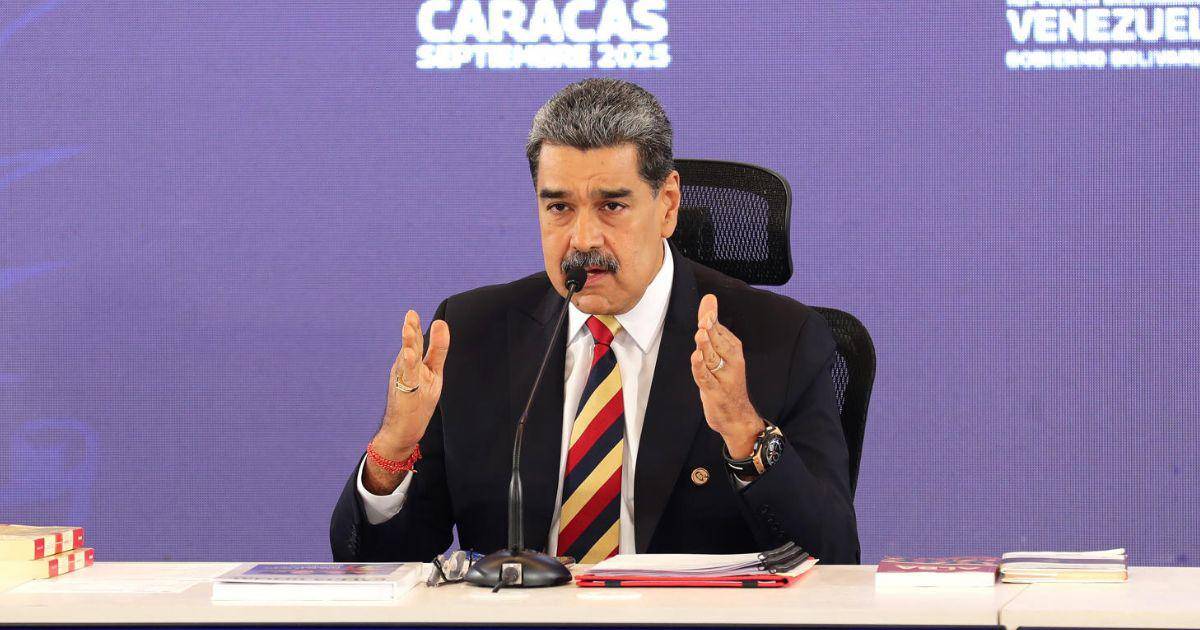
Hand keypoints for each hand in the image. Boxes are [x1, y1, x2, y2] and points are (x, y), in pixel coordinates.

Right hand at [374, 309, 449, 457]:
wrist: (403, 429)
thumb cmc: (418, 401)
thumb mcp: (433, 372)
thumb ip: (437, 350)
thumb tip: (441, 324)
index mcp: (413, 363)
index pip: (416, 342)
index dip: (415, 328)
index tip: (412, 313)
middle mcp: (406, 369)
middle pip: (410, 347)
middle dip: (410, 330)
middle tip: (410, 315)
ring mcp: (404, 380)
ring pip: (407, 359)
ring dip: (407, 343)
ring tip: (408, 328)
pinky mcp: (405, 393)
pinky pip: (407, 377)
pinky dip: (408, 365)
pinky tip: (408, 355)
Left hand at [689, 294, 764, 458]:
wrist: (737, 417)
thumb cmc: (727, 380)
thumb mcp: (721, 352)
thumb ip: (713, 327)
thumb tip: (709, 299)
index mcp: (733, 350)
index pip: (721, 331)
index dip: (712, 316)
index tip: (708, 301)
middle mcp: (731, 362)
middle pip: (719, 342)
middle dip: (711, 329)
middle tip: (705, 317)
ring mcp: (723, 378)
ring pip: (712, 359)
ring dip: (706, 347)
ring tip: (700, 333)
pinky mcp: (715, 392)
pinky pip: (706, 379)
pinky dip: (700, 369)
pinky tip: (696, 358)